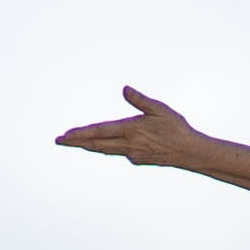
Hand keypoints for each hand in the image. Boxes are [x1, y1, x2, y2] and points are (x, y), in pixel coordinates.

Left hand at [56, 88, 201, 165]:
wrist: (190, 153)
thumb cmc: (176, 127)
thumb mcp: (159, 109)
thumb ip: (140, 100)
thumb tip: (124, 89)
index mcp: (130, 130)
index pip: (99, 132)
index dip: (80, 134)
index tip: (65, 135)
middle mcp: (127, 145)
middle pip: (96, 144)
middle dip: (76, 142)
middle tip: (59, 140)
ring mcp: (132, 154)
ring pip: (105, 150)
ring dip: (89, 145)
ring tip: (75, 142)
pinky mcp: (137, 159)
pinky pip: (118, 152)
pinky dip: (107, 147)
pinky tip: (105, 144)